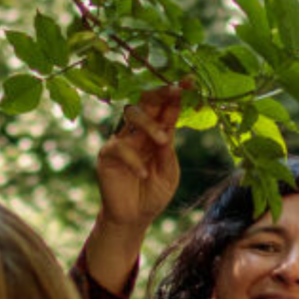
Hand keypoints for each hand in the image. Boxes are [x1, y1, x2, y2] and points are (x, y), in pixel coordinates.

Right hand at [96, 81, 183, 232]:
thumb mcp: (169, 173)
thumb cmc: (153, 193)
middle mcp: (139, 131)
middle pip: (147, 101)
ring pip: (131, 114)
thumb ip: (168, 152)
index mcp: (157, 133)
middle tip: (175, 91)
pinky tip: (144, 174)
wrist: (134, 217)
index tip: (190, 81)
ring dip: (150, 124)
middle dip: (161, 93)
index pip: (166, 108)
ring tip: (163, 141)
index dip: (177, 94)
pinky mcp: (107, 155)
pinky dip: (134, 160)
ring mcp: (122, 140)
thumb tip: (167, 132)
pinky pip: (119, 147)